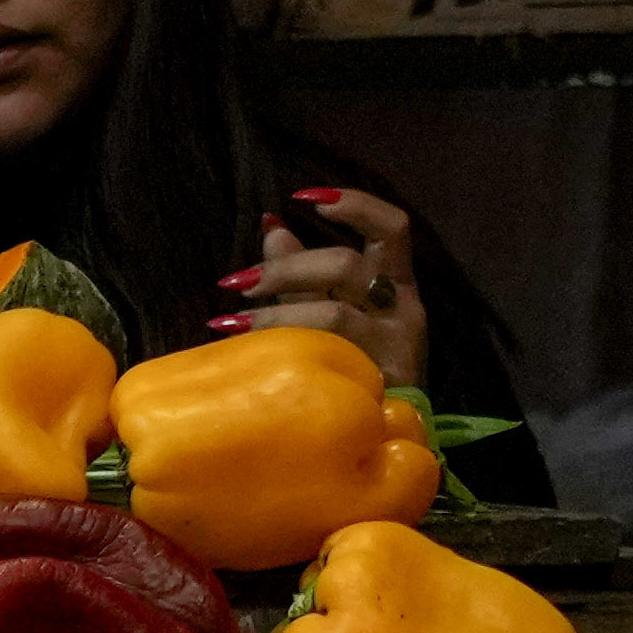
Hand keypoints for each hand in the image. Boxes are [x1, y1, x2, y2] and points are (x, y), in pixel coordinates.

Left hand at [240, 184, 428, 368]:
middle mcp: (403, 310)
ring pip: (334, 315)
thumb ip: (305, 268)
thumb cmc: (358, 361)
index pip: (391, 228)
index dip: (354, 205)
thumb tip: (270, 224)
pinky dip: (277, 345)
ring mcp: (392, 350)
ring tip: (230, 320)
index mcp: (397, 282)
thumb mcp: (334, 306)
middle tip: (238, 283)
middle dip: (286, 267)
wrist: (389, 434)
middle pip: (346, 266)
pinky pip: (325, 358)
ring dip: (274, 311)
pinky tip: (240, 343)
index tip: (304, 198)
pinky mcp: (375, 386)